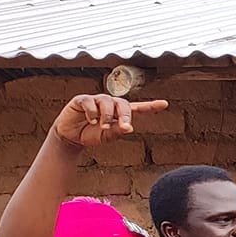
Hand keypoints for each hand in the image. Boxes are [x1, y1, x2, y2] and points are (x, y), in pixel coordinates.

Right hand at [50, 94, 168, 150]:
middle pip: (122, 104)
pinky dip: (92, 112)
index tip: (164, 104)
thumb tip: (129, 128)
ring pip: (107, 101)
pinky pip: (90, 102)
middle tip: (124, 126)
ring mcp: (96, 100)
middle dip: (125, 115)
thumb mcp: (107, 136)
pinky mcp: (82, 100)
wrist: (71, 137)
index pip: (137, 108)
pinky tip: (91, 120)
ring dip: (106, 115)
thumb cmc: (91, 135)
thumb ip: (118, 131)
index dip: (150, 106)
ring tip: (102, 126)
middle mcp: (109, 104)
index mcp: (119, 113)